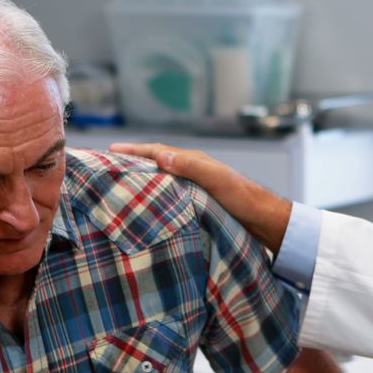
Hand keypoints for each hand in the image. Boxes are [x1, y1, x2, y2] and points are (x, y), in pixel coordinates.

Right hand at [109, 143, 291, 251]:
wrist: (265, 221)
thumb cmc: (244, 199)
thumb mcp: (217, 180)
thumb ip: (191, 166)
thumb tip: (160, 157)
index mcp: (194, 162)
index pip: (157, 151)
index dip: (133, 150)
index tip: (109, 151)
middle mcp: (193, 172)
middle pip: (156, 163)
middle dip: (132, 163)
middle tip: (106, 167)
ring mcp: (195, 189)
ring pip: (161, 180)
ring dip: (141, 180)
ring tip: (120, 186)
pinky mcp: (199, 205)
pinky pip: (169, 196)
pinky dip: (154, 197)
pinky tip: (147, 208)